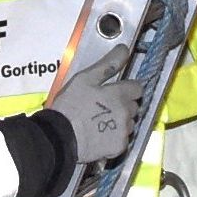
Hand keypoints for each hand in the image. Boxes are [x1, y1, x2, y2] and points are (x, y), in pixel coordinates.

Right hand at [44, 47, 145, 165]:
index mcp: (119, 94)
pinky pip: (122, 139)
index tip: (114, 91)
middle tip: (103, 107)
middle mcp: (126, 113)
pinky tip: (100, 135)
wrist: (59, 138)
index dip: (127, 88)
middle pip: (134, 106)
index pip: (137, 88)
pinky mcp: (118, 147)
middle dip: (123, 105)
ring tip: (100, 122)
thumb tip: (123, 49)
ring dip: (120, 121)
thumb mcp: (84, 79)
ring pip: (129, 123)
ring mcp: (123, 132)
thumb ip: (108, 64)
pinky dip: (114, 137)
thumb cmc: (70, 106)